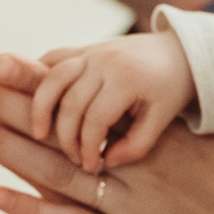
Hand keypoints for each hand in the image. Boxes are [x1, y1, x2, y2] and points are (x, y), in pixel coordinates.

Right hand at [7, 35, 195, 174]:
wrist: (178, 52)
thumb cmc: (169, 91)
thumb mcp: (161, 120)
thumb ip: (136, 146)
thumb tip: (105, 161)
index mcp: (127, 78)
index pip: (95, 119)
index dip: (88, 147)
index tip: (90, 166)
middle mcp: (104, 60)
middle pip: (70, 102)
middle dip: (66, 136)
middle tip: (73, 158)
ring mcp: (91, 51)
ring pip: (53, 77)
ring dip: (40, 107)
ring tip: (39, 134)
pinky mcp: (82, 48)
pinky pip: (52, 58)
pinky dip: (37, 78)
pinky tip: (35, 105)